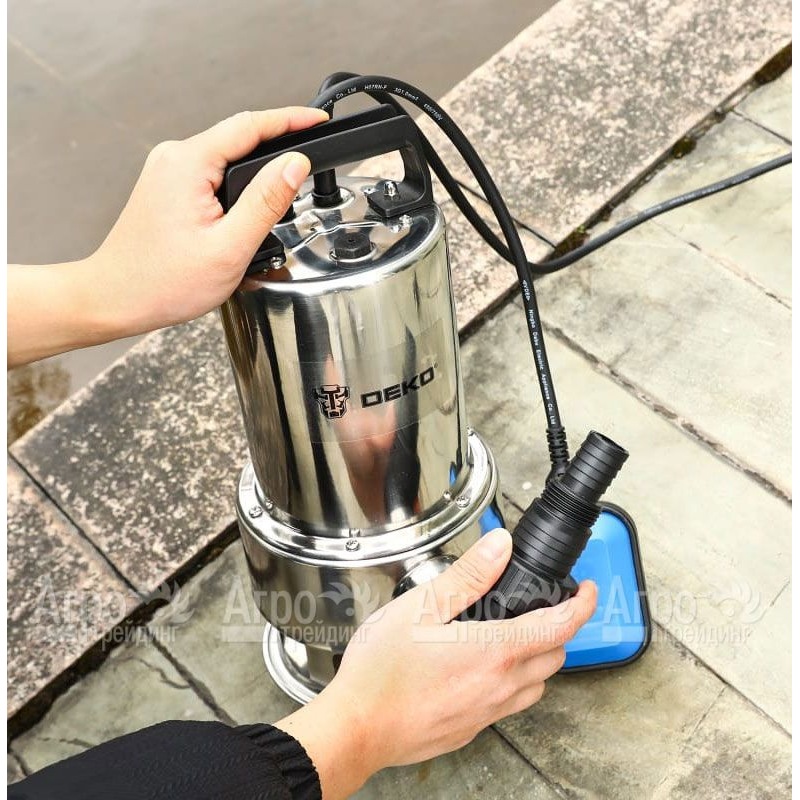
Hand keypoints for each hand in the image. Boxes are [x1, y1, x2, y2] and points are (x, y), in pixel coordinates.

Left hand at [7, 107, 327, 365]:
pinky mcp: (166, 186)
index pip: (250, 126)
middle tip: (312, 153)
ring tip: (285, 186)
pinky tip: (248, 206)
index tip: (317, 120)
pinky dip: (235, 182)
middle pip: (238, 137)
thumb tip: (295, 166)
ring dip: (256, 168)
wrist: (116, 298)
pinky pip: (210, 172)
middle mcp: (174, 158)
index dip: (290, 119)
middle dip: (277, 144)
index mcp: (188, 164)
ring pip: (225, 156)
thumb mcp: (229, 247)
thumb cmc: (163, 281)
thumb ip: (266, 202)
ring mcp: (167, 171)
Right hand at [276, 529, 596, 797]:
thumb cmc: (383, 670)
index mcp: (495, 651)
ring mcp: (487, 712)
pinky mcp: (471, 729)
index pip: (560, 625)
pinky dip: (510, 683)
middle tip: (541, 608)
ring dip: (536, 659)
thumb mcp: (421, 605)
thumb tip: (500, 546)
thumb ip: (467, 575)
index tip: (588, 590)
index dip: (583, 604)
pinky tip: (478, 671)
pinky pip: (508, 705)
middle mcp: (500, 686)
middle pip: (554, 656)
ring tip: (512, 638)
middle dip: (558, 628)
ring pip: (535, 685)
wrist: (357, 729)